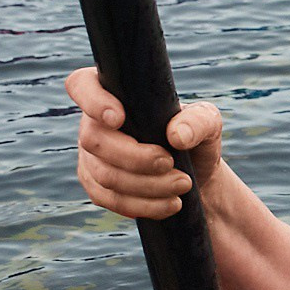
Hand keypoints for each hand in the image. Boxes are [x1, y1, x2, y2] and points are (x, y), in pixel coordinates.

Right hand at [68, 67, 224, 220]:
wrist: (196, 175)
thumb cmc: (195, 138)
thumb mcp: (207, 123)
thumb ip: (197, 121)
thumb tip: (176, 135)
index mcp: (115, 93)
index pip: (82, 85)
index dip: (92, 101)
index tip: (119, 119)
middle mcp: (94, 122)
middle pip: (94, 140)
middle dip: (135, 157)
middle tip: (170, 162)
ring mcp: (91, 156)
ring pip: (105, 174)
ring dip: (146, 184)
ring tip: (182, 184)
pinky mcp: (96, 186)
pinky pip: (111, 199)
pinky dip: (143, 205)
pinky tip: (170, 203)